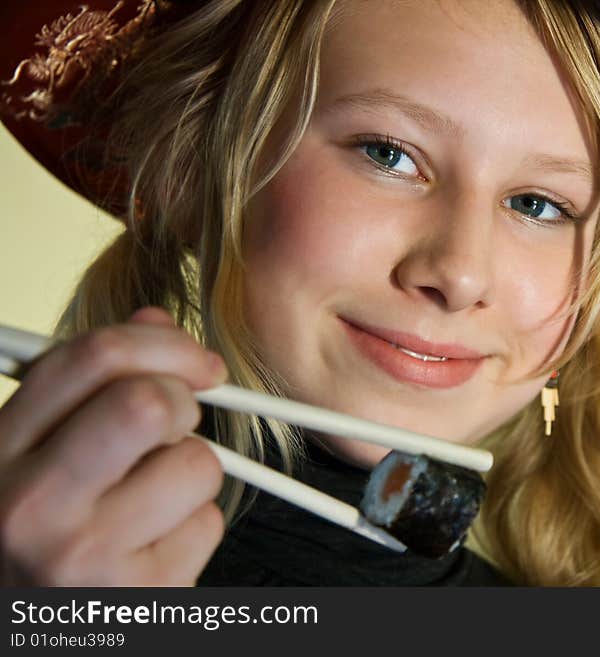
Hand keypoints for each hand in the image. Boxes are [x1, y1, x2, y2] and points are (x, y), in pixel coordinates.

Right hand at [0, 307, 227, 584]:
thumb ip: (90, 384)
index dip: (162, 343)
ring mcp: (84, 555)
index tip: (198, 363)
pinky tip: (153, 546)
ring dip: (189, 474)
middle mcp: (31, 504)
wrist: (37, 630)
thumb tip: (154, 320)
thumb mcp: (38, 451)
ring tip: (150, 503)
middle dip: (183, 404)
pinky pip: (208, 522)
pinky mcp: (139, 596)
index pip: (92, 358)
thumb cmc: (42, 532)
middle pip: (149, 404)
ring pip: (197, 464)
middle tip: (176, 428)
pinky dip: (194, 526)